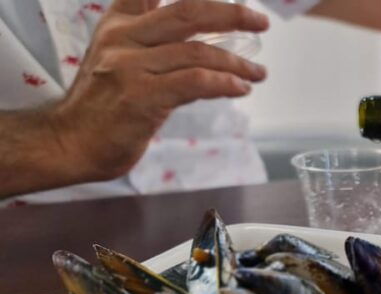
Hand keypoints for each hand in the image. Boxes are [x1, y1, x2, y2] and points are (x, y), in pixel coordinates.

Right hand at [49, 0, 268, 181]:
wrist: (70, 143)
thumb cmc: (102, 104)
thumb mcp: (118, 56)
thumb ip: (151, 38)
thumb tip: (199, 32)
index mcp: (119, 23)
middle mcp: (123, 38)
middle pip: (189, 12)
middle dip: (232, 14)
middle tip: (260, 22)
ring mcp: (130, 67)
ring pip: (198, 52)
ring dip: (237, 63)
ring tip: (257, 74)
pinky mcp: (142, 97)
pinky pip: (194, 82)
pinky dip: (224, 83)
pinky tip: (240, 88)